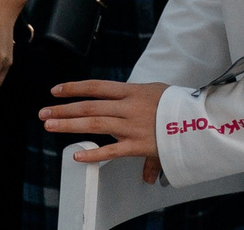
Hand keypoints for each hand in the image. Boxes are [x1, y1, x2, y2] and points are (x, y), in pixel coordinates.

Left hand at [41, 78, 166, 183]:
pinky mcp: (137, 145)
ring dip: (70, 125)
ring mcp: (132, 126)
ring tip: (50, 126)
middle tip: (44, 113)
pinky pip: (111, 151)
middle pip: (91, 107)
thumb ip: (138, 99)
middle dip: (65, 109)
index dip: (76, 88)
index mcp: (134, 92)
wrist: (199, 119)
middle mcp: (129, 108)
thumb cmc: (178, 104)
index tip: (56, 90)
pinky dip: (93, 153)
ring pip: (95, 124)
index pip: (98, 87)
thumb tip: (128, 100)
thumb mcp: (158, 93)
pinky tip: (76, 155)